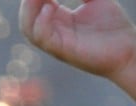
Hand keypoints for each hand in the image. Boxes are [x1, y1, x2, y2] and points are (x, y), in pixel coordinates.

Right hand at [21, 0, 135, 87]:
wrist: (127, 49)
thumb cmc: (113, 26)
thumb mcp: (96, 0)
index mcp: (57, 17)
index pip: (38, 2)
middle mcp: (52, 29)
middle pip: (28, 14)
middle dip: (29, 1)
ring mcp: (54, 41)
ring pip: (28, 27)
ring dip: (29, 10)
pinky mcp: (61, 50)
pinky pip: (43, 38)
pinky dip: (41, 23)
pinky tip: (49, 9)